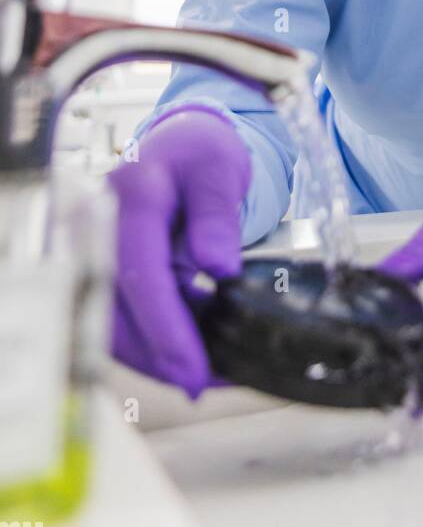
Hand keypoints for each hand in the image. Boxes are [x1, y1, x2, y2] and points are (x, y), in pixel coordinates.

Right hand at [109, 106, 250, 397]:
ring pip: (108, 322)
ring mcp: (96, 248)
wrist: (181, 143)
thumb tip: (219, 267)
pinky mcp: (103, 268)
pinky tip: (186, 349)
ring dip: (152, 356)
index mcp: (132, 195)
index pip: (139, 272)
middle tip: (202, 383)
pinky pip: (117, 315)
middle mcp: (101, 224)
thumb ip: (218, 216)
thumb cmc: (202, 154)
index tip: (194, 368)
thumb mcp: (221, 171)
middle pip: (114, 309)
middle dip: (157, 356)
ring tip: (200, 373)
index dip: (165, 328)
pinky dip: (149, 340)